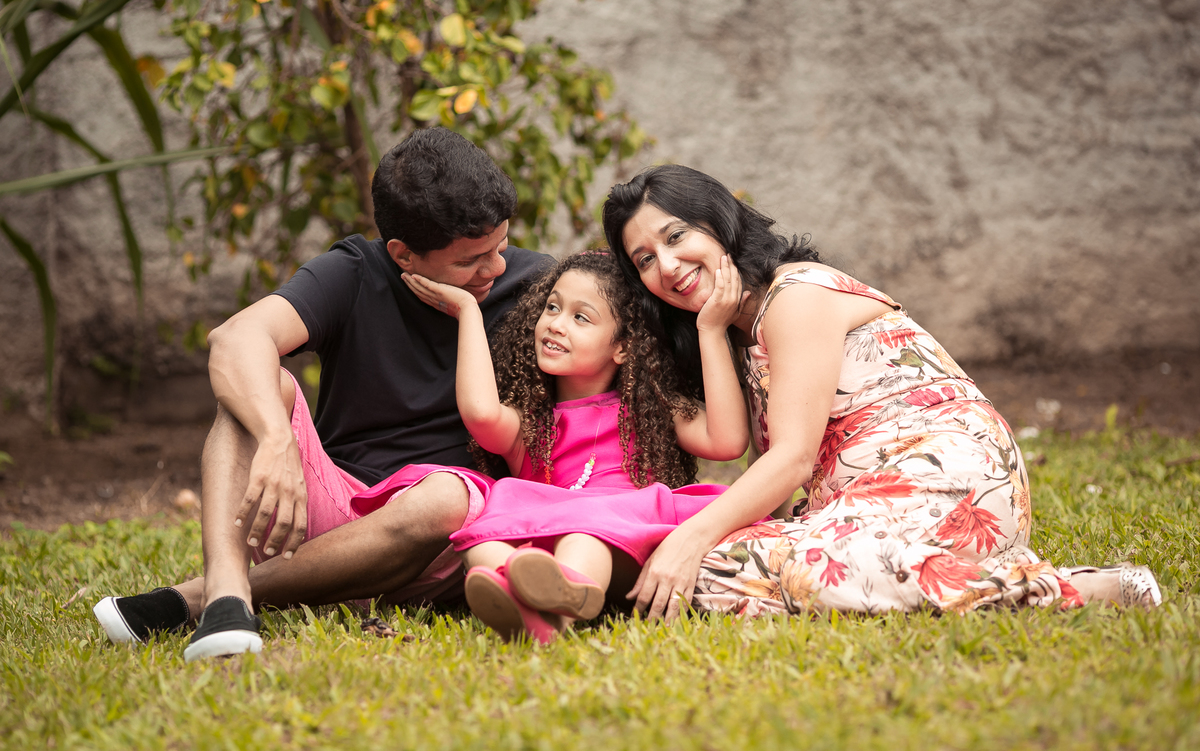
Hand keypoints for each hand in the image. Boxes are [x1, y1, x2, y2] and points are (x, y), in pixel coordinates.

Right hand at [235, 434, 307, 558]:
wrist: (279, 439)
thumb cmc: (289, 465)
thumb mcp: (300, 484)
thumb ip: (297, 503)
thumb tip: (293, 525)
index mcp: (301, 495)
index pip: (301, 525)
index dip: (294, 543)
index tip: (286, 557)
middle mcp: (289, 492)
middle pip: (284, 523)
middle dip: (275, 541)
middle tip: (267, 552)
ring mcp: (274, 484)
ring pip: (266, 514)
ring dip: (257, 531)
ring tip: (251, 541)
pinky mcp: (259, 477)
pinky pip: (250, 499)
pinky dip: (243, 513)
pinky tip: (237, 522)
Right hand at [402, 272, 477, 318]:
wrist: (468, 309)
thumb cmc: (463, 307)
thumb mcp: (452, 302)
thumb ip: (448, 298)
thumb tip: (450, 294)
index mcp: (435, 303)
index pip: (422, 295)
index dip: (414, 289)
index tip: (409, 283)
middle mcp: (433, 299)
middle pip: (418, 291)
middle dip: (409, 284)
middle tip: (402, 276)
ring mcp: (436, 295)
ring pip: (419, 287)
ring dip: (411, 281)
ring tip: (404, 274)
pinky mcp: (440, 290)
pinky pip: (427, 284)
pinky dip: (420, 280)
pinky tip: (414, 275)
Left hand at [627, 526, 709, 620]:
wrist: (692, 539)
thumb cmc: (668, 547)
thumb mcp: (650, 560)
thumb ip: (640, 581)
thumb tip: (629, 597)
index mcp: (654, 572)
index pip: (644, 596)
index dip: (638, 609)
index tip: (635, 616)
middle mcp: (667, 579)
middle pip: (657, 605)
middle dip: (652, 619)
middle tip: (647, 627)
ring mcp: (681, 583)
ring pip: (673, 607)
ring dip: (667, 620)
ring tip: (661, 629)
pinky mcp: (691, 585)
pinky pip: (685, 603)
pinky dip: (680, 613)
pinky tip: (676, 619)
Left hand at [696, 255, 748, 332]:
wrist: (713, 332)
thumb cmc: (721, 322)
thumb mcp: (735, 312)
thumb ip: (742, 301)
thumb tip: (748, 292)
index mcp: (737, 300)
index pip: (738, 282)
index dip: (736, 270)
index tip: (733, 261)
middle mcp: (733, 298)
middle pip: (734, 278)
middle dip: (731, 265)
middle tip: (729, 255)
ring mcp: (726, 299)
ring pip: (727, 280)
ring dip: (726, 268)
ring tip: (723, 257)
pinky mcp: (717, 301)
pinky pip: (720, 286)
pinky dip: (720, 278)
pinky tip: (719, 270)